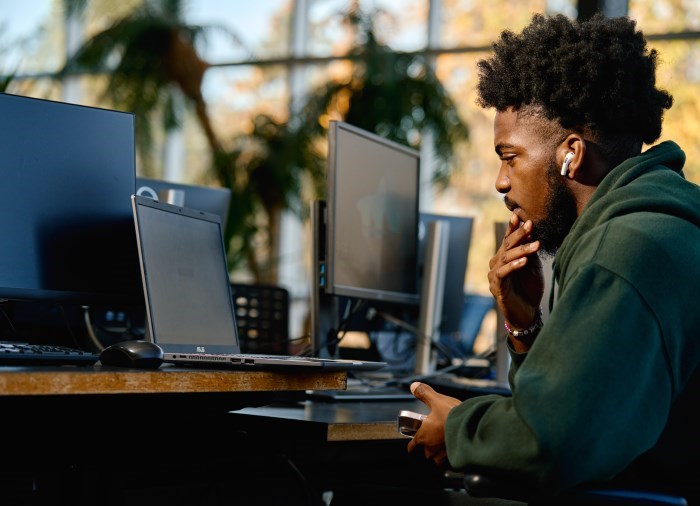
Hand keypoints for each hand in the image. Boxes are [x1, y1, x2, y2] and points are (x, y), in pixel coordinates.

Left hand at [407, 382, 460, 468]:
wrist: (471, 425)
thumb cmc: (451, 414)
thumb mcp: (436, 400)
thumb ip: (424, 393)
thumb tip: (413, 386)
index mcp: (424, 435)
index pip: (413, 445)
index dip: (412, 446)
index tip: (411, 448)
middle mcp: (432, 448)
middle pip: (427, 454)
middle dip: (428, 451)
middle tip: (431, 446)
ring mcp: (444, 455)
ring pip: (439, 461)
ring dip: (440, 458)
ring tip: (443, 454)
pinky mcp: (457, 457)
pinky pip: (452, 463)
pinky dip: (452, 460)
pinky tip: (456, 455)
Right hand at [488, 212, 543, 339]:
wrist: (527, 314)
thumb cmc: (530, 289)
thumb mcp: (533, 267)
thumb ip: (531, 252)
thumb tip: (533, 232)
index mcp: (505, 257)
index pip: (508, 239)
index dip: (513, 227)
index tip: (519, 215)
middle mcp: (497, 263)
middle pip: (507, 245)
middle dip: (519, 234)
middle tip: (530, 224)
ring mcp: (495, 275)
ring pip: (506, 258)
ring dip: (521, 250)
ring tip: (535, 245)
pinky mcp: (497, 287)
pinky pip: (504, 273)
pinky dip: (514, 266)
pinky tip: (524, 261)